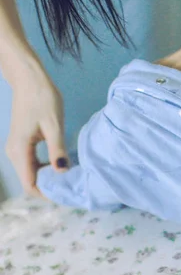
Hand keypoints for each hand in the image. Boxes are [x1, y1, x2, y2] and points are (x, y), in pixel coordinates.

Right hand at [5, 71, 67, 196]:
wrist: (29, 80)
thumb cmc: (42, 99)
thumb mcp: (54, 125)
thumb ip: (57, 149)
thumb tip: (62, 172)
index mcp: (20, 150)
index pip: (29, 184)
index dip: (47, 194)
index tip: (67, 194)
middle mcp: (14, 153)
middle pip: (29, 181)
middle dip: (49, 188)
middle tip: (73, 186)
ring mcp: (16, 149)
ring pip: (30, 173)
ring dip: (48, 178)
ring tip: (70, 177)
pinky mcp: (21, 144)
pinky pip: (31, 164)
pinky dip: (45, 168)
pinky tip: (61, 163)